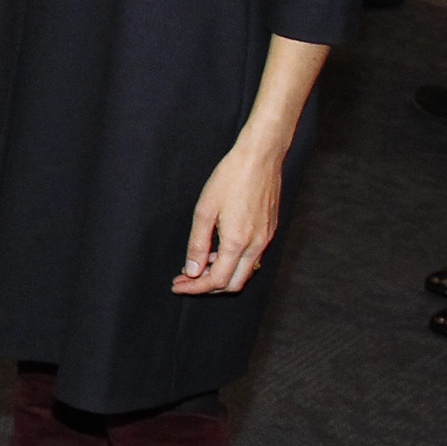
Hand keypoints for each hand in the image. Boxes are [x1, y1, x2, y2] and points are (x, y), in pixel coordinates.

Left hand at [174, 133, 287, 293]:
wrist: (260, 158)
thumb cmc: (230, 178)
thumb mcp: (205, 211)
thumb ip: (198, 244)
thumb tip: (192, 271)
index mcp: (238, 242)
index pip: (217, 280)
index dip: (195, 287)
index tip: (177, 285)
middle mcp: (257, 245)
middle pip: (234, 283)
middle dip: (208, 287)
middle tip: (184, 281)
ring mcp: (266, 239)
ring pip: (245, 272)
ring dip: (221, 275)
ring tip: (197, 267)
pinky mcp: (270, 231)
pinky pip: (252, 258)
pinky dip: (233, 263)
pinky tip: (216, 252)